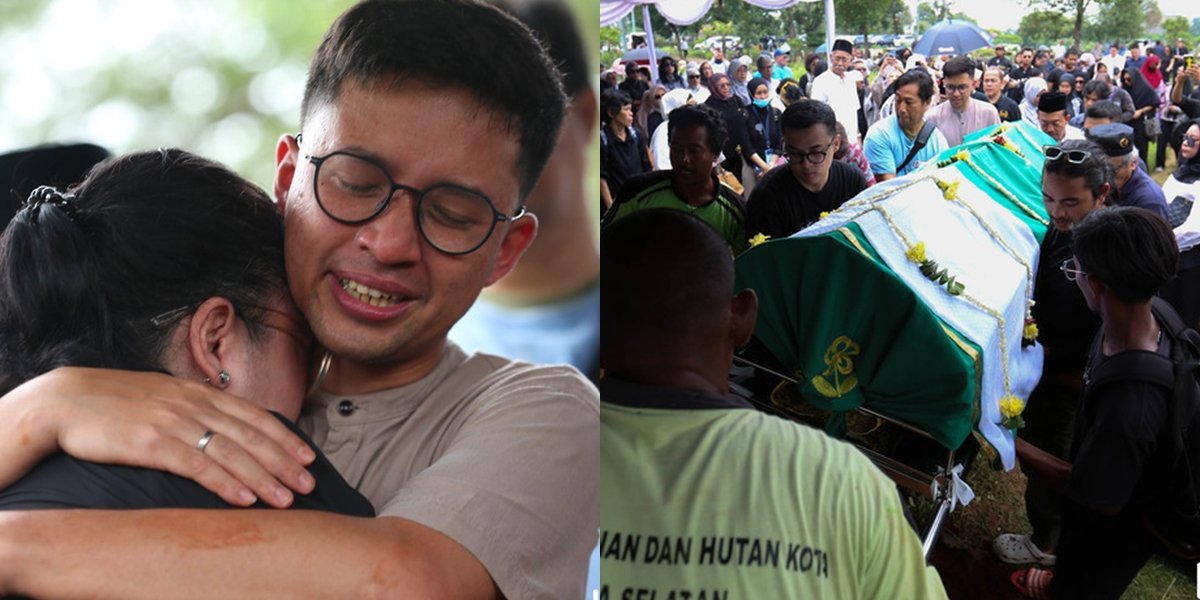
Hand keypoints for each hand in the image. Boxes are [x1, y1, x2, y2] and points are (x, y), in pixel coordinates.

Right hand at [5, 368, 315, 506]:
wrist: (66, 400)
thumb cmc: (116, 402)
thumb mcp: (165, 396)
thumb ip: (196, 408)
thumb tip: (225, 422)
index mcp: (198, 392)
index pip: (253, 415)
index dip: (284, 437)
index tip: (308, 456)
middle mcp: (192, 405)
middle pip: (249, 436)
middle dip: (283, 462)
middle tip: (309, 484)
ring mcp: (173, 422)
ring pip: (231, 452)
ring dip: (263, 478)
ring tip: (287, 498)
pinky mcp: (151, 443)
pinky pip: (196, 465)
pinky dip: (224, 482)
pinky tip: (244, 498)